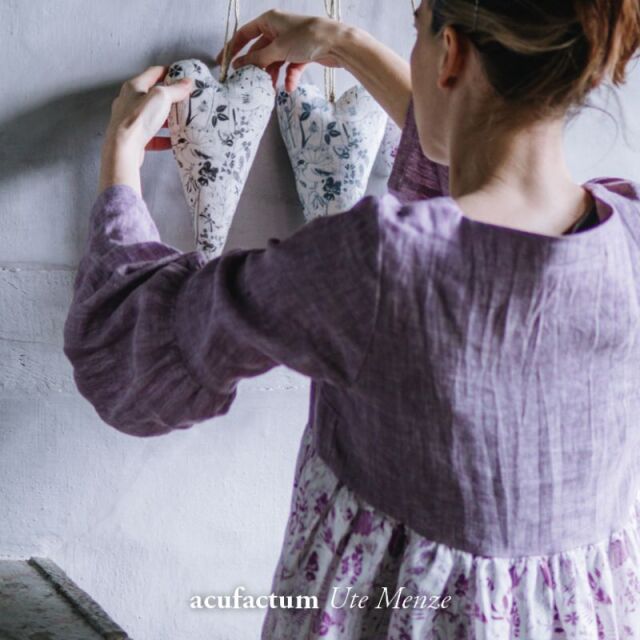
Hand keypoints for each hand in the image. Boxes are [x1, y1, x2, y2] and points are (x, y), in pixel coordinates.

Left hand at [99, 66, 192, 194]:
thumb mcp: (161, 97)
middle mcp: (129, 101)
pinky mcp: (132, 136)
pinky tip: (173, 141)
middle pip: (151, 95)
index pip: (153, 72)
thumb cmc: (139, 118)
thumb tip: (187, 82)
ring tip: (180, 120)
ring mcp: (129, 119)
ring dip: (166, 118)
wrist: (124, 148)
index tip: (180, 74)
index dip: (168, 71)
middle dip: (168, 97)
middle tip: (183, 99)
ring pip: (151, 115)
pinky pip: (151, 135)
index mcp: (134, 87)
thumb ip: (175, 89)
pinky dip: (162, 137)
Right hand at [215, 9, 347, 91]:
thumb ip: (257, 59)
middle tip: (248, 83)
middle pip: (259, 51)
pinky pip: (290, 67)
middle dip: (256, 68)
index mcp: (269, 21)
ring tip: (270, 89)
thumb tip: (240, 66)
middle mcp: (278, 30)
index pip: (244, 35)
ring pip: (274, 61)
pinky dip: (289, 77)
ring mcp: (290, 42)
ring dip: (272, 75)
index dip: (232, 49)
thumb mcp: (277, 49)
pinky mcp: (302, 54)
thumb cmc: (307, 38)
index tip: (223, 63)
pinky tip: (289, 87)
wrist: (337, 43)